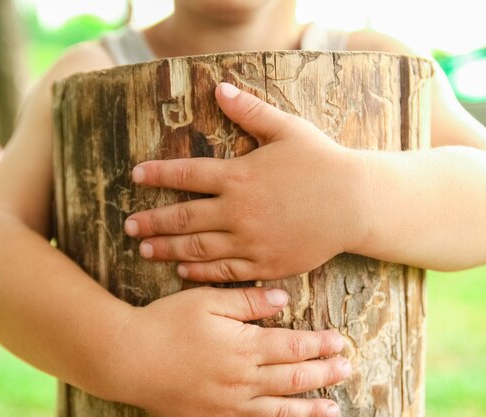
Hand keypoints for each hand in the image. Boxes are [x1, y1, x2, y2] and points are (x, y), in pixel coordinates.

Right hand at [109, 287, 349, 416]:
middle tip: (347, 369)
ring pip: (280, 408)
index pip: (292, 346)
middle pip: (293, 377)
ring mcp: (228, 404)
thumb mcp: (206, 300)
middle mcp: (242, 380)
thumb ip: (247, 302)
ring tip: (333, 408)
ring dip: (309, 407)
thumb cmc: (165, 323)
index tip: (340, 341)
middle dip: (324, 372)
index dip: (320, 345)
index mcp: (243, 347)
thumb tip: (282, 299)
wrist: (128, 358)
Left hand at [124, 83, 370, 280]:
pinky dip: (200, 273)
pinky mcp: (265, 264)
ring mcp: (250, 241)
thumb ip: (250, 111)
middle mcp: (238, 211)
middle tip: (128, 226)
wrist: (356, 203)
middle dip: (152, 222)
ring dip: (167, 249)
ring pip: (198, 249)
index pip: (187, 174)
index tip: (136, 175)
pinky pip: (225, 271)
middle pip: (184, 217)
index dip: (158, 174)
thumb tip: (220, 87)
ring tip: (144, 250)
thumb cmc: (322, 162)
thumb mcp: (288, 129)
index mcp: (240, 176)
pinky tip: (182, 271)